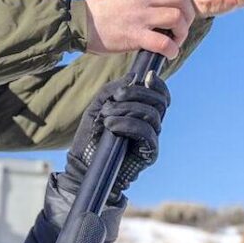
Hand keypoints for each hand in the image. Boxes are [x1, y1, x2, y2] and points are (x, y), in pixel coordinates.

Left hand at [62, 75, 170, 198]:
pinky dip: (128, 124)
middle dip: (137, 93)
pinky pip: (146, 132)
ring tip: (106, 115)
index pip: (160, 95)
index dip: (157, 84)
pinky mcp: (149, 153)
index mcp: (142, 112)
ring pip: (152, 114)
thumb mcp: (98, 107)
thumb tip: (133, 77)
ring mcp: (151, 139)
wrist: (83, 166)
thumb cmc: (90, 137)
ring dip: (127, 109)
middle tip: (116, 97)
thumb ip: (113, 90)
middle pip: (159, 102)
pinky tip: (111, 125)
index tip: (146, 76)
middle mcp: (151, 124)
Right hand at [83, 0, 193, 58]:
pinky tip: (168, 54)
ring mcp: (139, 16)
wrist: (76, 23)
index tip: (179, 10)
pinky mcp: (134, 35)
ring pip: (176, 17)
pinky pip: (163, 42)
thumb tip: (155, 8)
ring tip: (174, 42)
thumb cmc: (96, 13)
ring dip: (182, 32)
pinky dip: (172, 49)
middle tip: (181, 28)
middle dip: (187, 14)